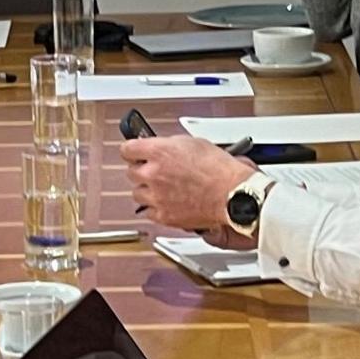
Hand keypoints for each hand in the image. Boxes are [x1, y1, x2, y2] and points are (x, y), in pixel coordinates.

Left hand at [119, 134, 258, 237]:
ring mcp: (156, 196)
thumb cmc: (220, 170)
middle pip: (131, 171)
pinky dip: (155, 207)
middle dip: (142, 170)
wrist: (232, 195)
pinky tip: (166, 201)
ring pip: (137, 193)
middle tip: (155, 170)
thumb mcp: (193, 143)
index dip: (133, 150)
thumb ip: (170, 145)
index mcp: (159, 152)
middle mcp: (153, 174)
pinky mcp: (163, 215)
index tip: (135, 152)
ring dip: (146, 189)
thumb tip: (162, 147)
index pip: (127, 149)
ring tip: (163, 187)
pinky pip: (148, 211)